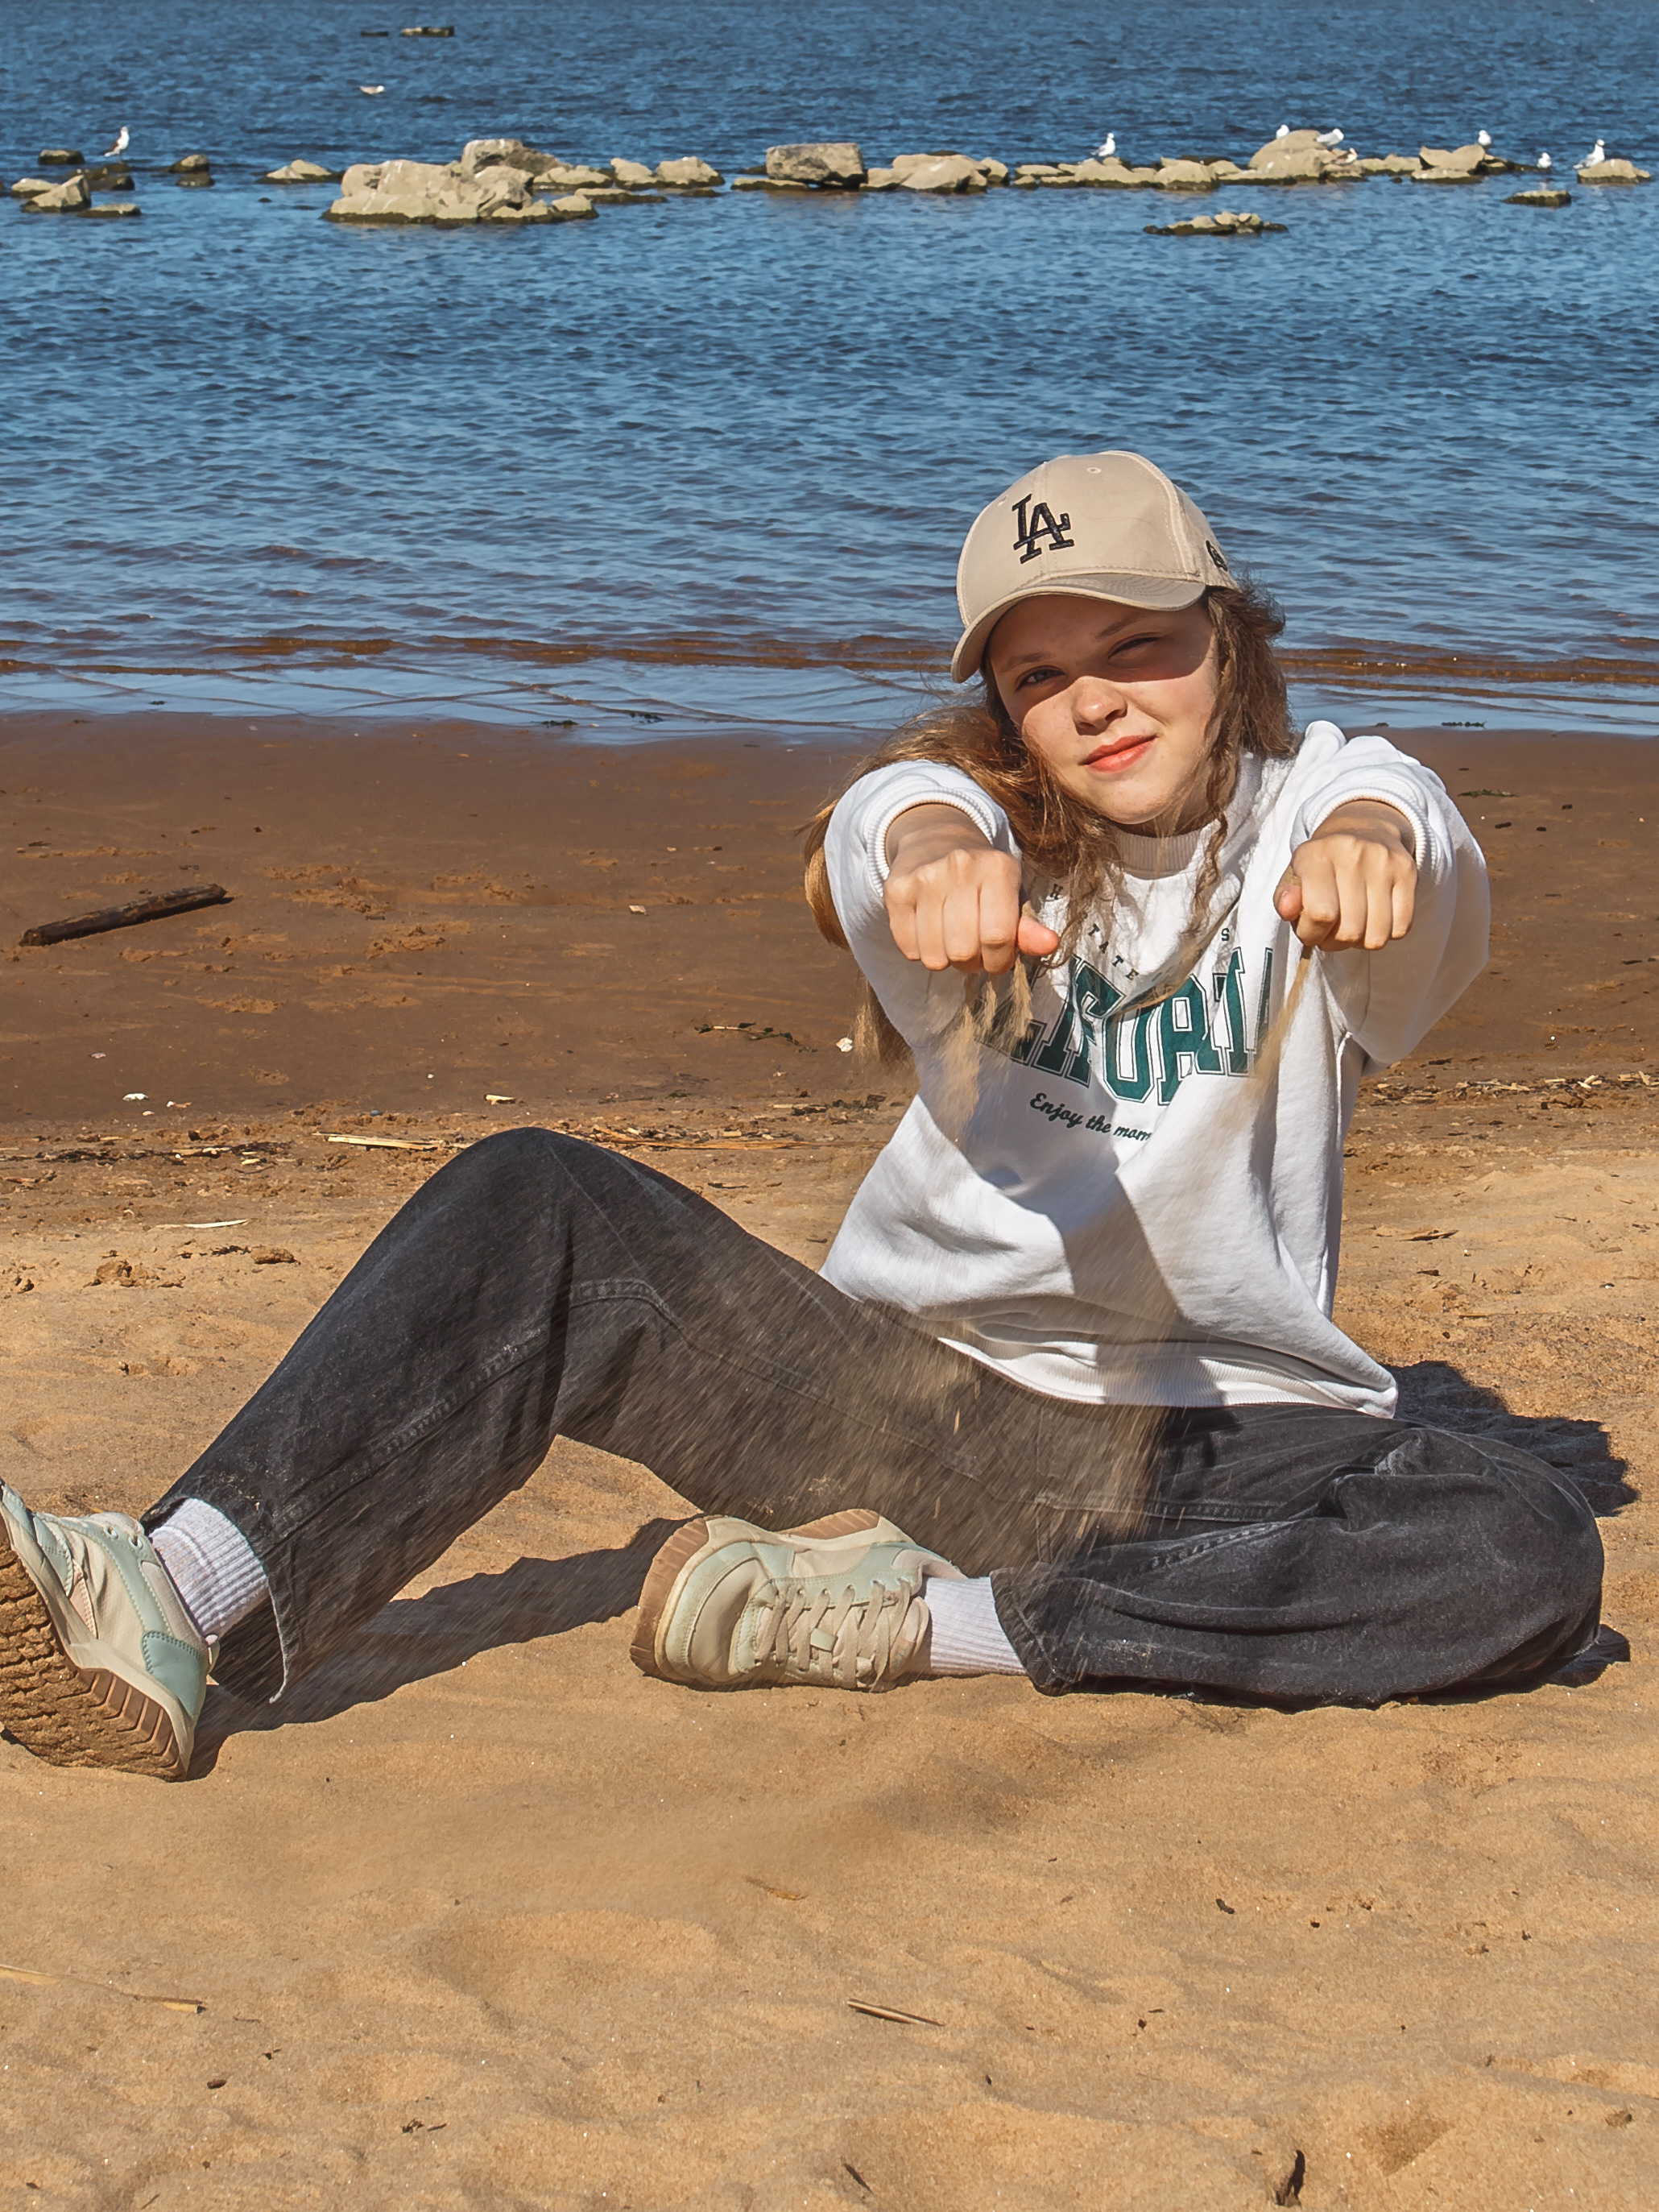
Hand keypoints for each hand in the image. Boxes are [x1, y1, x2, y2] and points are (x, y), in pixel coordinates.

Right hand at [884, 804, 1060, 973]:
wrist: (935, 839)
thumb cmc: (982, 880)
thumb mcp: (1012, 897)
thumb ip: (1028, 927)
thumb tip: (1050, 944)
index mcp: (998, 868)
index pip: (998, 937)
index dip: (999, 961)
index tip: (998, 959)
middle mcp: (959, 866)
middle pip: (964, 951)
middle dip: (971, 962)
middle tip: (972, 948)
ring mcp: (924, 877)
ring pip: (934, 956)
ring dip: (945, 960)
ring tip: (950, 939)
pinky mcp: (895, 890)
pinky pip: (908, 949)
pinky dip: (920, 951)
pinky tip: (928, 931)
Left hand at [1275, 799, 1416, 950]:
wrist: (1364, 828)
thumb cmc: (1322, 865)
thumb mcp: (1295, 877)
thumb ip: (1284, 898)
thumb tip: (1287, 909)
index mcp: (1316, 855)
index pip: (1320, 914)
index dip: (1312, 934)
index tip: (1311, 931)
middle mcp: (1352, 853)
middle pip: (1350, 931)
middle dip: (1336, 942)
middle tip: (1331, 931)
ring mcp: (1384, 862)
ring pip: (1377, 936)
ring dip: (1361, 942)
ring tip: (1352, 926)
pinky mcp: (1408, 872)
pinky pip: (1401, 928)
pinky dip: (1386, 934)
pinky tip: (1374, 920)